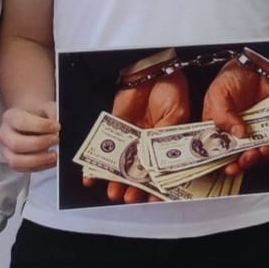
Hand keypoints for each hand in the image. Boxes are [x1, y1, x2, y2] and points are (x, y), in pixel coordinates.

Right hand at [0, 101, 60, 171]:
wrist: (32, 119)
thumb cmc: (38, 115)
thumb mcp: (47, 108)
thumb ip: (53, 114)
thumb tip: (58, 129)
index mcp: (11, 117)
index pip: (22, 123)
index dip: (41, 126)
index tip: (57, 126)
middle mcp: (4, 134)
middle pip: (16, 144)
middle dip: (39, 144)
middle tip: (56, 140)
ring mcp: (6, 150)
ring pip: (16, 161)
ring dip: (38, 160)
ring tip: (54, 155)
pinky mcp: (13, 162)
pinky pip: (23, 169)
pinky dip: (39, 167)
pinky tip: (51, 161)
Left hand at [100, 70, 189, 202]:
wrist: (153, 70)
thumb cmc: (171, 90)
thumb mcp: (176, 116)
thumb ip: (165, 136)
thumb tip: (156, 159)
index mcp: (167, 143)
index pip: (162, 170)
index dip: (157, 185)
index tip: (153, 197)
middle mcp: (149, 143)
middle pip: (139, 170)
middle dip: (133, 185)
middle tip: (128, 197)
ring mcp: (132, 136)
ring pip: (122, 162)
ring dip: (116, 178)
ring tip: (112, 191)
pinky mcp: (116, 126)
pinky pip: (105, 146)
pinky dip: (97, 160)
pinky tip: (92, 174)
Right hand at [202, 60, 268, 168]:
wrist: (253, 66)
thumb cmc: (231, 80)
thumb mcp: (218, 96)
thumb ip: (224, 116)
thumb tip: (239, 133)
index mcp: (222, 131)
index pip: (222, 154)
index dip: (226, 164)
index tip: (231, 167)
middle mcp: (239, 135)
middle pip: (242, 158)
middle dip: (246, 161)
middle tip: (248, 156)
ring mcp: (257, 131)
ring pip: (261, 153)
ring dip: (262, 156)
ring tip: (262, 149)